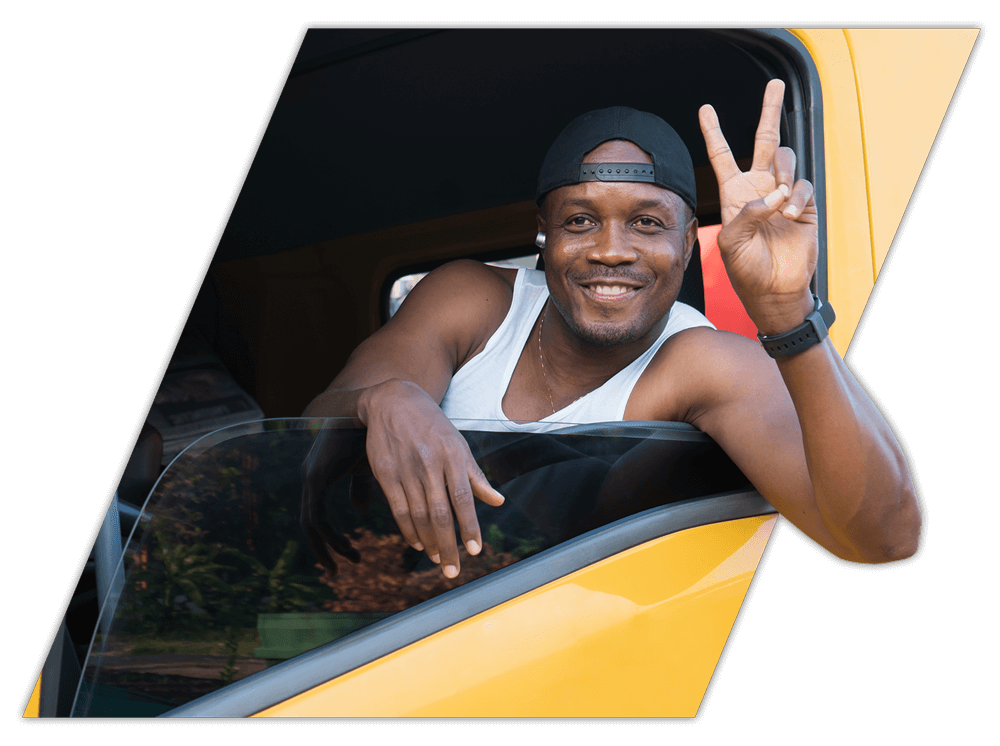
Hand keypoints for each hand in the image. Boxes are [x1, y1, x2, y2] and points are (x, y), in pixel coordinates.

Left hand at [300, 424, 368, 574]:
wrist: (373, 411)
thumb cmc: (374, 436)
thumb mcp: (370, 468)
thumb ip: (360, 488)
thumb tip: (359, 512)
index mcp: (321, 476)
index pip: (317, 516)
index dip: (330, 538)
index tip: (349, 553)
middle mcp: (311, 477)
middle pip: (308, 524)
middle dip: (323, 549)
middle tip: (336, 570)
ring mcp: (311, 478)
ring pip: (310, 525)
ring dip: (328, 548)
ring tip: (349, 561)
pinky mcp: (316, 478)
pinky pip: (316, 518)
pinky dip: (330, 537)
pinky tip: (348, 548)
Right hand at [358, 379, 505, 577]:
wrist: (394, 401)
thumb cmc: (432, 426)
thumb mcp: (458, 445)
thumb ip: (476, 476)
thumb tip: (498, 501)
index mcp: (452, 455)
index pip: (463, 498)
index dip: (469, 526)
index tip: (475, 551)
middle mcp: (429, 463)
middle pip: (439, 513)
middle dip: (447, 545)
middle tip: (453, 570)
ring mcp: (405, 469)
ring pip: (418, 515)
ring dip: (428, 542)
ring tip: (438, 559)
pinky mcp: (385, 473)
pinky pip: (398, 508)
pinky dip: (408, 529)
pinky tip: (417, 543)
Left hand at [699, 79, 817, 331]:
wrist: (773, 288)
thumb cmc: (746, 269)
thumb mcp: (732, 243)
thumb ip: (746, 214)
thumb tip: (773, 194)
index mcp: (733, 193)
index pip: (722, 155)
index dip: (713, 132)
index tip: (705, 109)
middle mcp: (758, 187)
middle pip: (764, 139)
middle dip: (769, 111)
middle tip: (775, 84)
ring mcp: (782, 193)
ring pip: (786, 158)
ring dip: (783, 173)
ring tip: (780, 198)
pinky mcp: (803, 204)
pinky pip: (802, 185)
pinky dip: (797, 197)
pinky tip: (791, 213)